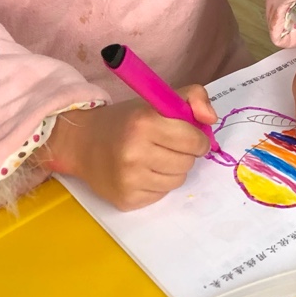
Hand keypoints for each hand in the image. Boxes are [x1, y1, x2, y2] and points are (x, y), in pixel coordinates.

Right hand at [38, 85, 215, 210]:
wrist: (84, 143)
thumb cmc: (127, 121)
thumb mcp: (158, 99)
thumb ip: (194, 97)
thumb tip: (211, 120)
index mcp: (144, 123)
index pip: (193, 140)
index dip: (198, 139)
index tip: (193, 137)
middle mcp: (135, 152)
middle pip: (187, 163)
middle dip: (185, 154)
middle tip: (170, 146)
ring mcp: (129, 179)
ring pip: (177, 181)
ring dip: (173, 170)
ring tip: (156, 158)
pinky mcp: (126, 200)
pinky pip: (161, 194)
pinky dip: (158, 184)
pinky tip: (143, 172)